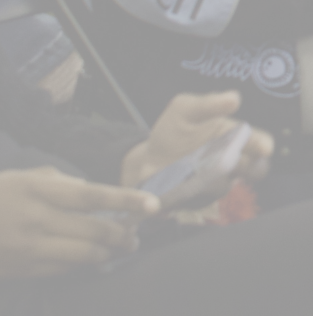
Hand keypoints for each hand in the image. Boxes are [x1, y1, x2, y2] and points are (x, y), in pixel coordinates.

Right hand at [0, 169, 155, 279]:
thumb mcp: (24, 178)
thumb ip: (61, 182)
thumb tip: (93, 190)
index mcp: (39, 190)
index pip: (93, 196)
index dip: (126, 200)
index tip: (153, 205)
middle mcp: (36, 218)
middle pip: (95, 229)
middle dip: (124, 233)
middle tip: (137, 234)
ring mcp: (30, 247)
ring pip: (85, 254)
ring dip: (110, 252)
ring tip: (123, 247)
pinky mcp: (24, 268)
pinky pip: (66, 269)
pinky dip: (86, 263)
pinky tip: (95, 258)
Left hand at [120, 92, 272, 196]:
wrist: (149, 159)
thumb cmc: (173, 131)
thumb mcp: (184, 110)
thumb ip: (208, 103)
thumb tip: (235, 98)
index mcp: (235, 136)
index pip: (260, 142)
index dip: (263, 145)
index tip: (264, 148)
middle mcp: (233, 161)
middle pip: (256, 169)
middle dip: (253, 169)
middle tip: (234, 163)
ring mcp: (219, 183)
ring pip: (225, 184)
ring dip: (211, 178)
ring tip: (190, 170)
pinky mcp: (202, 199)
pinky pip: (201, 197)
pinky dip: (189, 189)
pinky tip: (175, 179)